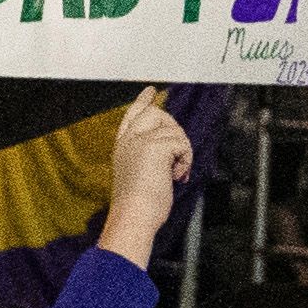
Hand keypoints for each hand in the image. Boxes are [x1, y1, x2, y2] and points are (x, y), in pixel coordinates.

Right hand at [98, 90, 189, 262]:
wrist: (133, 216)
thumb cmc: (138, 205)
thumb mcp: (139, 174)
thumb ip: (148, 156)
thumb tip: (171, 146)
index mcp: (122, 146)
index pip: (132, 115)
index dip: (142, 102)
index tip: (150, 91)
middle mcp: (129, 139)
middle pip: (156, 114)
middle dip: (174, 128)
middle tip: (179, 153)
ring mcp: (140, 141)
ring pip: (174, 130)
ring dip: (182, 152)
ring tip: (175, 173)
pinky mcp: (154, 147)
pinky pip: (182, 144)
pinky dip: (185, 161)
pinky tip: (177, 176)